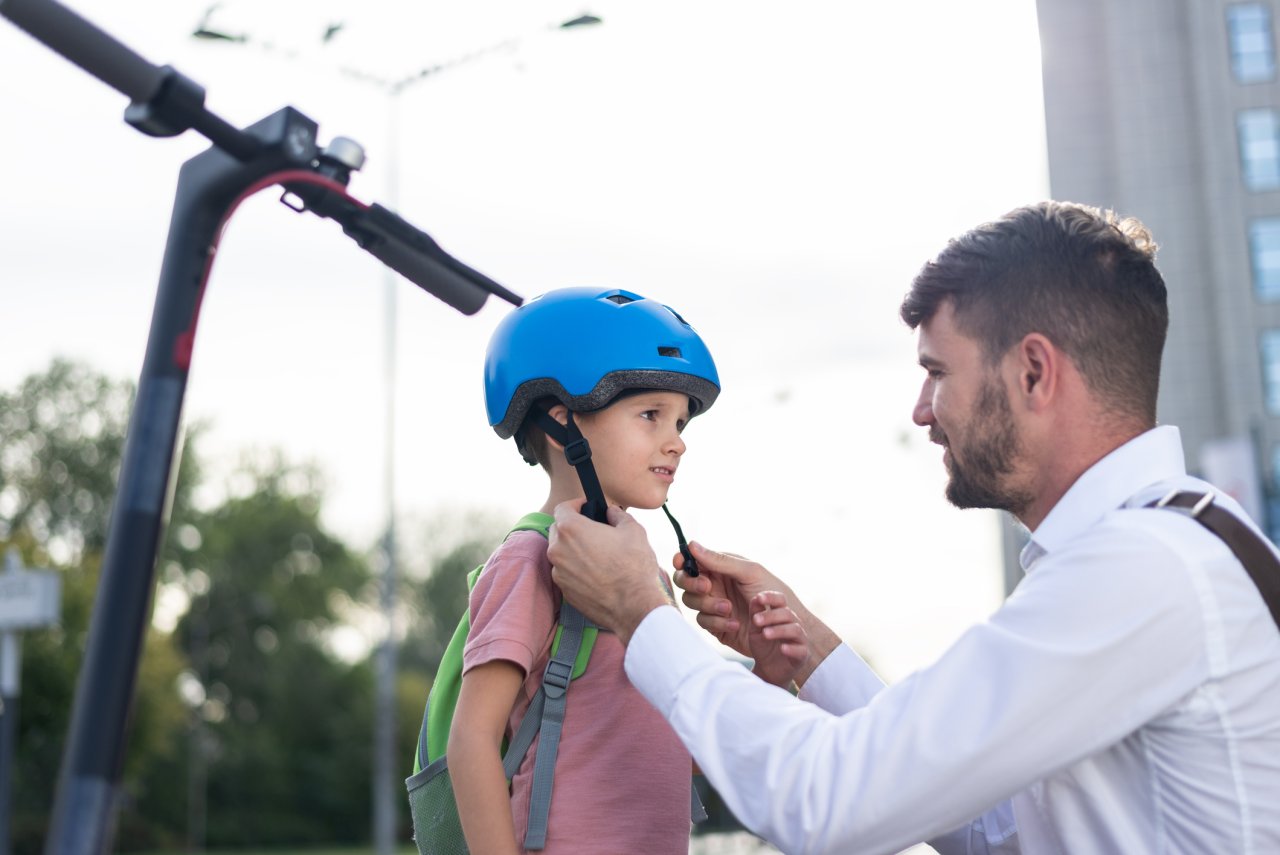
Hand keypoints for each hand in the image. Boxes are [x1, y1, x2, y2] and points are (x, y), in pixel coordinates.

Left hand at [547, 500, 670, 644]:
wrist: (634, 606)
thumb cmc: (633, 566)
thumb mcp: (633, 530)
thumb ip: (617, 515)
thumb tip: (611, 512)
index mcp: (571, 530)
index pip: (562, 508)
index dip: (575, 505)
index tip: (587, 508)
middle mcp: (558, 550)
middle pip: (558, 530)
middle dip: (573, 527)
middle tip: (594, 531)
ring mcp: (559, 573)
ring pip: (561, 554)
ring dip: (574, 550)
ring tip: (597, 555)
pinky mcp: (564, 592)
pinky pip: (566, 573)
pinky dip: (576, 570)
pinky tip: (597, 574)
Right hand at [674, 542, 781, 658]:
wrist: (783, 626)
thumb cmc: (771, 591)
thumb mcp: (749, 571)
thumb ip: (720, 560)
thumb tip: (691, 545)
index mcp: (719, 567)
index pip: (692, 561)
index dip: (682, 561)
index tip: (681, 563)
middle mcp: (713, 584)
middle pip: (685, 581)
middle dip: (691, 583)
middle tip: (706, 586)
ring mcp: (712, 605)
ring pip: (692, 602)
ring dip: (708, 604)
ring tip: (728, 607)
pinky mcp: (715, 625)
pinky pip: (704, 622)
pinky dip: (717, 621)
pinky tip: (735, 622)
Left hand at [746, 591, 809, 688]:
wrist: (768, 670)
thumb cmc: (763, 645)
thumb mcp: (755, 629)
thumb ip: (755, 614)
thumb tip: (756, 598)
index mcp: (782, 615)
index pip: (781, 600)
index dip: (771, 597)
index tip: (759, 598)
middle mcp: (794, 623)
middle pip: (787, 614)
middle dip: (770, 616)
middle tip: (755, 620)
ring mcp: (800, 639)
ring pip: (794, 630)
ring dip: (779, 630)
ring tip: (765, 634)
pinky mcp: (802, 655)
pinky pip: (800, 650)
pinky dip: (792, 649)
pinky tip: (783, 649)